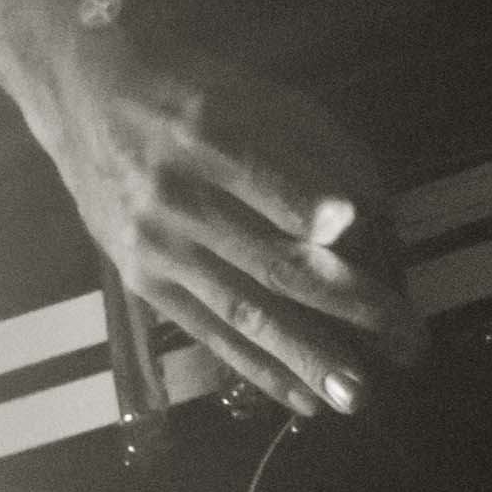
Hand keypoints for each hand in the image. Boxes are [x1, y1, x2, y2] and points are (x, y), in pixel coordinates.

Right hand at [0, 0, 407, 420]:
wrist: (86, 97)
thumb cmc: (195, 94)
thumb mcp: (257, 93)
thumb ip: (318, 145)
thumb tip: (374, 214)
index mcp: (205, 130)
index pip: (257, 170)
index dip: (300, 200)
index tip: (349, 221)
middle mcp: (175, 193)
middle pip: (267, 257)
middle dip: (345, 303)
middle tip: (405, 337)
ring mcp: (155, 244)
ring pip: (241, 309)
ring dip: (306, 356)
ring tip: (358, 393)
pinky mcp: (142, 281)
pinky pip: (208, 333)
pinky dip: (258, 368)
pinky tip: (302, 398)